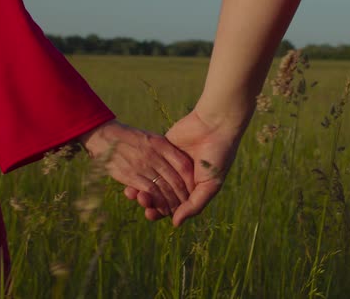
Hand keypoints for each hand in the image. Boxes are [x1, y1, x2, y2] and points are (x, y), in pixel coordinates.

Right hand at [80, 120, 193, 213]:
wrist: (104, 136)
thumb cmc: (129, 138)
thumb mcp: (150, 138)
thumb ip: (165, 150)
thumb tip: (182, 165)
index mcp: (161, 144)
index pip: (184, 165)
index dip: (192, 180)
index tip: (195, 189)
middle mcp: (154, 155)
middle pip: (176, 180)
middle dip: (184, 196)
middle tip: (188, 206)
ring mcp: (142, 165)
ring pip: (164, 189)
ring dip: (173, 203)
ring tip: (177, 211)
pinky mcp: (130, 175)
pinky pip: (150, 192)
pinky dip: (159, 203)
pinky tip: (163, 210)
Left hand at [124, 110, 243, 225]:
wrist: (215, 125)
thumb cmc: (218, 156)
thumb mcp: (210, 185)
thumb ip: (194, 206)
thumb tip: (175, 224)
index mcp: (192, 190)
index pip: (172, 206)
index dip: (160, 211)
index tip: (150, 213)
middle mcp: (180, 179)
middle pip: (159, 196)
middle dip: (149, 201)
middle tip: (142, 201)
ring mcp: (170, 164)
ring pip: (151, 181)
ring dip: (141, 188)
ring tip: (133, 192)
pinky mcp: (162, 149)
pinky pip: (148, 163)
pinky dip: (140, 171)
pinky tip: (132, 176)